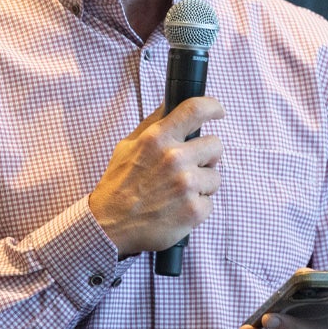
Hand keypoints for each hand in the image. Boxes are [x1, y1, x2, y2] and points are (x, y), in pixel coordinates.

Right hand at [89, 97, 225, 255]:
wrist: (109, 225)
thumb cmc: (118, 185)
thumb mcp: (127, 146)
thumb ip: (152, 125)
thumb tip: (171, 103)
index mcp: (157, 138)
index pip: (194, 110)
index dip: (212, 106)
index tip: (218, 111)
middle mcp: (174, 158)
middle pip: (215, 145)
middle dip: (208, 155)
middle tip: (193, 166)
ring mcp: (186, 185)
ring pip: (215, 176)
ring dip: (203, 184)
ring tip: (179, 192)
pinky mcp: (193, 210)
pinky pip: (210, 202)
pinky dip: (197, 207)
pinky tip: (178, 209)